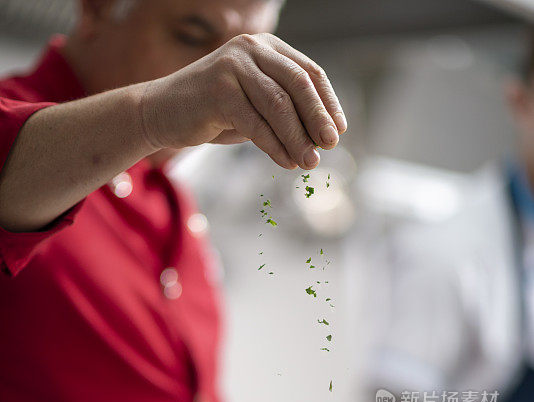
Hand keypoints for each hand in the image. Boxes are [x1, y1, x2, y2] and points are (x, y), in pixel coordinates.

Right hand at [141, 33, 346, 169]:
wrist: (162, 113)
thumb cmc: (213, 112)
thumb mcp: (254, 106)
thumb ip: (284, 111)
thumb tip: (322, 136)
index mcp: (266, 47)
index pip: (308, 72)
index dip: (327, 102)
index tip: (338, 130)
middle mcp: (251, 49)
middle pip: (298, 83)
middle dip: (318, 117)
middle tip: (331, 145)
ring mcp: (233, 67)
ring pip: (278, 105)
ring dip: (298, 137)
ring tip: (310, 162)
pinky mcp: (218, 90)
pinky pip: (256, 123)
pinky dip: (274, 146)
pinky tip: (286, 162)